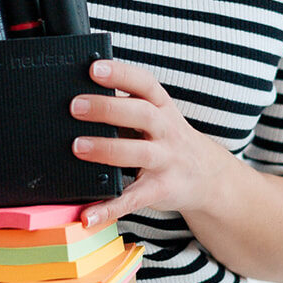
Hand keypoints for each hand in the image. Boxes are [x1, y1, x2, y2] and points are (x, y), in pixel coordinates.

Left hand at [69, 58, 223, 228]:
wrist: (208, 176)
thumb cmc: (168, 139)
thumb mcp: (158, 116)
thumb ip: (127, 106)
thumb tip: (80, 96)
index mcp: (162, 107)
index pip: (144, 83)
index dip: (121, 74)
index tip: (93, 68)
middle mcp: (167, 131)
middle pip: (141, 114)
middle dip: (109, 108)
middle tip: (75, 106)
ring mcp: (166, 161)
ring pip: (139, 153)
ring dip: (107, 149)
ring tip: (78, 147)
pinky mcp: (161, 189)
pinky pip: (134, 199)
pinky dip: (110, 208)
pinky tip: (88, 215)